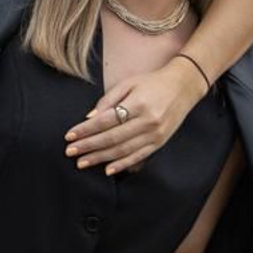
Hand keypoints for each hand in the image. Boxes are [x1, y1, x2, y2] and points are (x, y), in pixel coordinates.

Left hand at [65, 59, 206, 174]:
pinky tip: (107, 170)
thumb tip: (88, 118)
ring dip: (100, 158)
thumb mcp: (128, 83)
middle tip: (70, 152)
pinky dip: (122, 164)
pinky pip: (139, 156)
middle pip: (112, 138)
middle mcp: (148, 122)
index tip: (69, 136)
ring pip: (123, 150)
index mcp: (138, 104)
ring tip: (82, 162)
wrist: (184, 86)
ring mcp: (156, 134)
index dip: (85, 130)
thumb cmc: (152, 82)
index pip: (106, 121)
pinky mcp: (160, 142)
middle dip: (88, 146)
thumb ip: (108, 100)